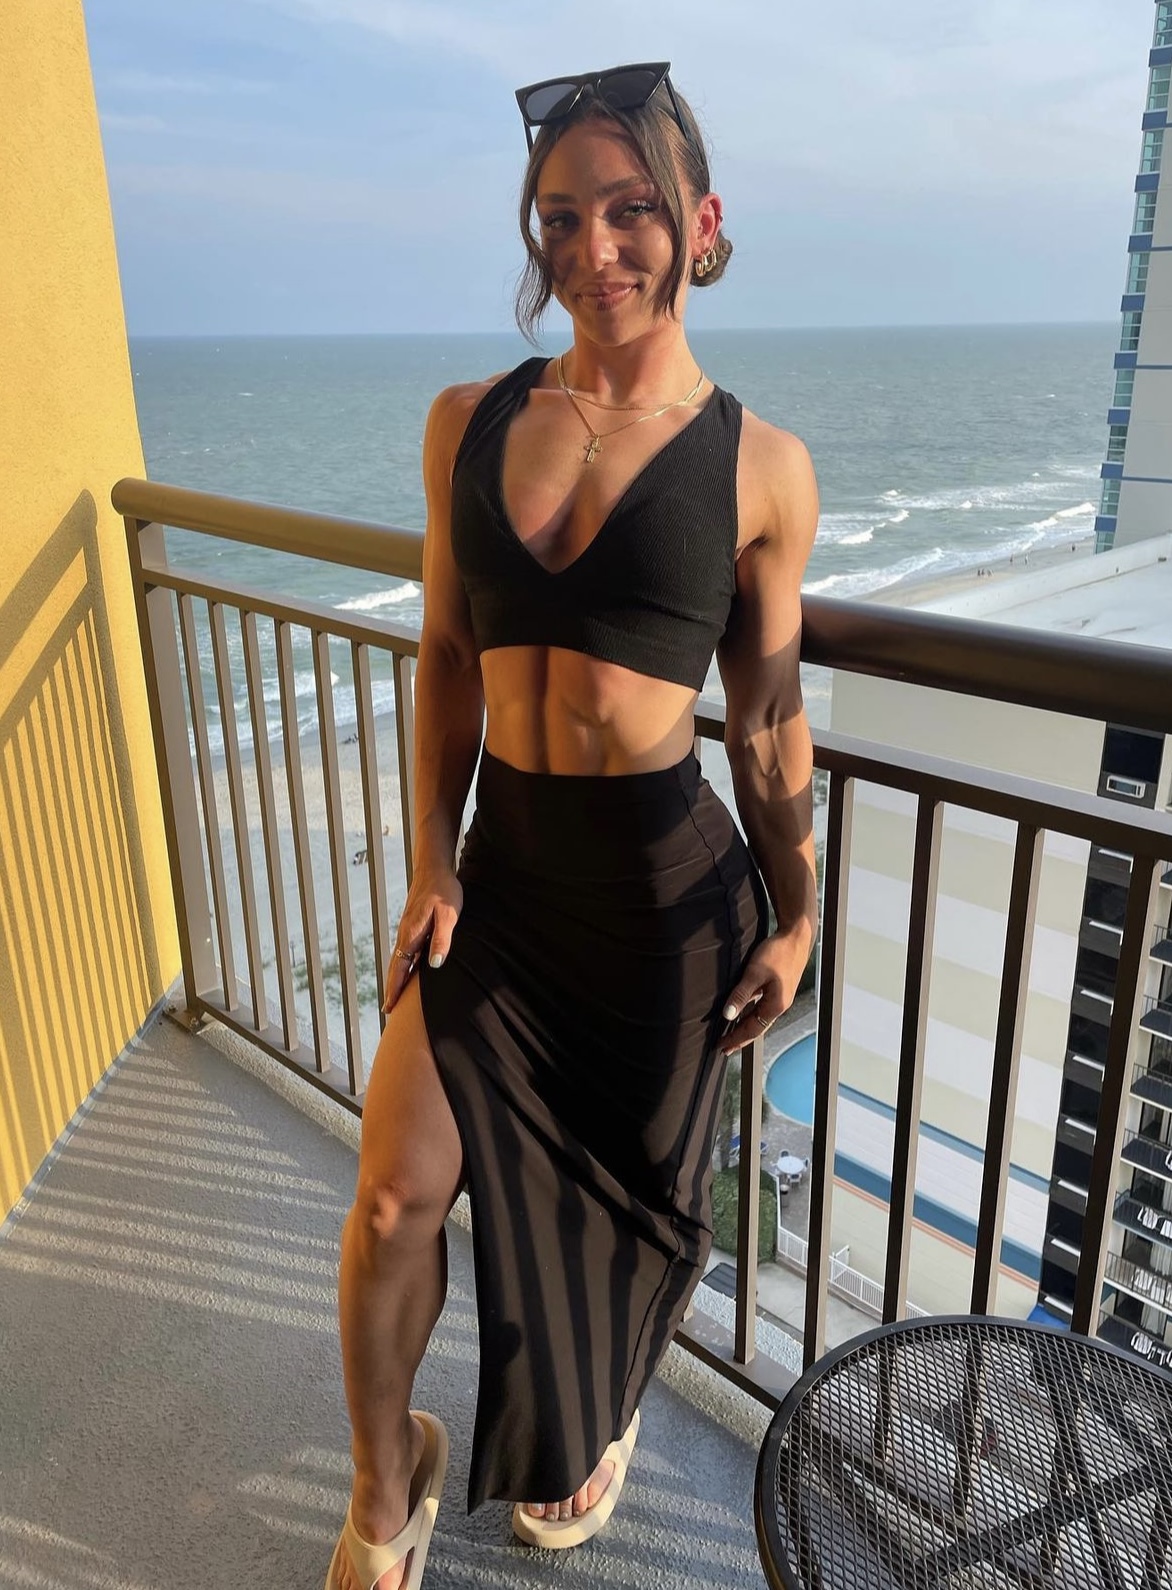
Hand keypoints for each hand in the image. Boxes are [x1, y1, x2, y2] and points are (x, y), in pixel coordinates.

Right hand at [382, 865, 463, 1013]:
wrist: (434, 868)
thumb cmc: (444, 891)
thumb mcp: (448, 916)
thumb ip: (441, 940)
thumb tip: (434, 965)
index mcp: (411, 935)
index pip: (399, 969)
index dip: (395, 989)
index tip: (389, 1008)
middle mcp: (405, 935)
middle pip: (395, 967)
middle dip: (392, 988)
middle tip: (388, 1010)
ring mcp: (408, 930)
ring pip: (399, 959)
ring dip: (397, 978)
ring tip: (396, 996)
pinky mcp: (413, 925)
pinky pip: (405, 951)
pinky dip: (403, 965)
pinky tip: (408, 970)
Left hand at [719, 933, 805, 1055]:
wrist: (797, 937)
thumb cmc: (778, 953)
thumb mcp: (754, 973)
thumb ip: (740, 995)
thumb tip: (728, 1015)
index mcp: (775, 1006)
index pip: (751, 1030)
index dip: (736, 1039)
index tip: (721, 1046)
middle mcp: (779, 1006)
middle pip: (756, 1028)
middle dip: (740, 1039)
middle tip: (724, 1048)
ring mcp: (780, 998)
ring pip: (759, 1019)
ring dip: (744, 1027)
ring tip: (731, 1035)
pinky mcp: (778, 990)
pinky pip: (761, 1008)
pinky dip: (750, 1014)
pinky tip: (742, 1013)